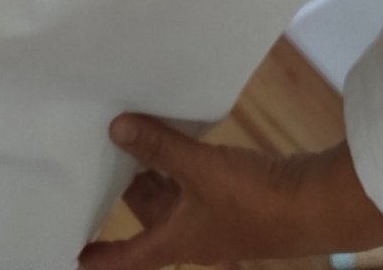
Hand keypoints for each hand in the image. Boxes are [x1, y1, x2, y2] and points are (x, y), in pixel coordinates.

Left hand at [77, 114, 382, 269]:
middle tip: (96, 160)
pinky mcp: (235, 198)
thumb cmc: (250, 200)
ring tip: (131, 138)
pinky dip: (181, 164)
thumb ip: (158, 148)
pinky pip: (195, 182)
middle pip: (147, 219)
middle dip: (123, 194)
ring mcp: (214, 218)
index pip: (126, 257)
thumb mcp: (198, 170)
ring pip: (172, 197)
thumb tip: (115, 127)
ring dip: (154, 173)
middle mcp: (190, 235)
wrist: (311, 205)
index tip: (71, 251)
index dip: (98, 256)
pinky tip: (178, 136)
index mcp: (173, 243)